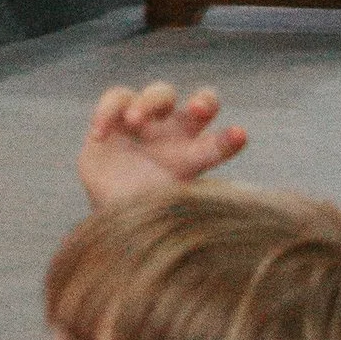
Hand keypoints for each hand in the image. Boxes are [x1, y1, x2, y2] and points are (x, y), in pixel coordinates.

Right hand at [79, 81, 248, 210]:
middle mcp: (175, 136)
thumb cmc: (143, 214)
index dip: (228, 140)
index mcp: (192, 159)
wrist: (109, 208)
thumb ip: (180, 214)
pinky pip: (116, 98)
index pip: (217, 147)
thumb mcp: (163, 214)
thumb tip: (207, 246)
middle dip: (205, 102)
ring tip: (135, 122)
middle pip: (201, 105)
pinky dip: (108, 111)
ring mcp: (148, 123)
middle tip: (199, 110)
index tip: (240, 135)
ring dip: (150, 103)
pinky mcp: (115, 116)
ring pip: (160, 93)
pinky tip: (100, 134)